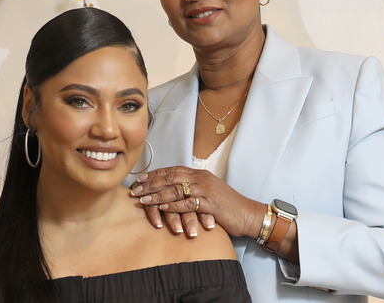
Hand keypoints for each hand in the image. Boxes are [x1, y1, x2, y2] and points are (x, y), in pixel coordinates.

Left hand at [130, 166, 264, 238]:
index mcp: (200, 174)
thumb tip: (176, 190)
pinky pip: (187, 204)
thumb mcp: (209, 192)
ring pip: (176, 190)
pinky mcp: (210, 205)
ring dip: (157, 196)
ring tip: (142, 200)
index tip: (141, 178)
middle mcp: (201, 179)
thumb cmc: (228, 206)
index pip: (173, 170)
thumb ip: (194, 188)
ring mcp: (206, 191)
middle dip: (150, 184)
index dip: (155, 174)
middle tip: (135, 189)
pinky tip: (162, 209)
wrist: (249, 214)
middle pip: (170, 178)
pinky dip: (173, 207)